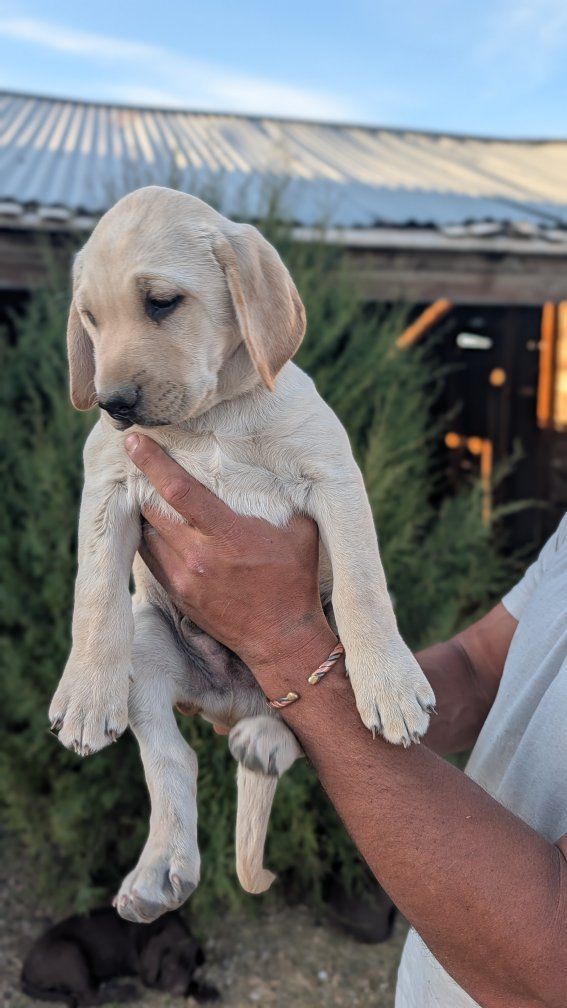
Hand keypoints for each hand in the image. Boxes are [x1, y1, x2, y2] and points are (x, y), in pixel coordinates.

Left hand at [125, 434, 332, 673]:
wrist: (281, 638)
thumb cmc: (294, 580)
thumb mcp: (300, 532)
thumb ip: (285, 500)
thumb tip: (282, 466)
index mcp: (227, 536)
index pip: (179, 491)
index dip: (153, 462)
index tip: (133, 439)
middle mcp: (198, 557)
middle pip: (152, 509)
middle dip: (142, 482)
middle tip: (135, 460)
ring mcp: (184, 579)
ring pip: (146, 534)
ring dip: (144, 512)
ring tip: (143, 491)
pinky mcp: (177, 595)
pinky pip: (149, 558)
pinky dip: (148, 537)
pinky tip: (153, 525)